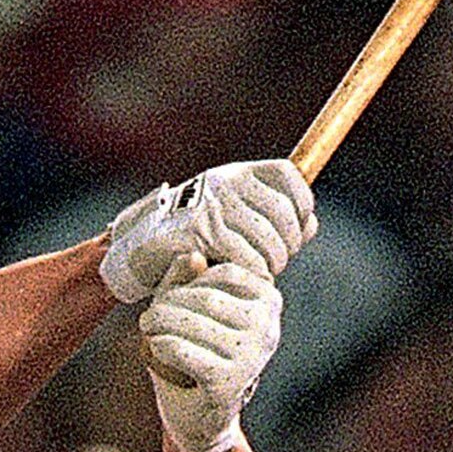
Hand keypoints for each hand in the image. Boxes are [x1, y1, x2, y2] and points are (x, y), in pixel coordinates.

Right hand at [97, 159, 315, 310]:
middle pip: (283, 212)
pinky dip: (252, 272)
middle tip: (278, 262)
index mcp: (238, 173)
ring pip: (268, 237)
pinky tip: (246, 278)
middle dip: (288, 244)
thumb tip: (312, 224)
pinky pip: (245, 255)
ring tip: (264, 273)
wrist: (140, 246)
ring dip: (272, 262)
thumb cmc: (192, 236)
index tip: (297, 230)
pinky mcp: (201, 230)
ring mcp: (214, 205)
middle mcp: (227, 182)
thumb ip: (272, 219)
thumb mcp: (233, 218)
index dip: (302, 203)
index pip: (288, 175)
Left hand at [138, 259, 282, 451]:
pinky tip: (155, 347)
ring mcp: (253, 356)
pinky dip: (163, 346)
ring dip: (160, 323)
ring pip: (196, 323)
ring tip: (147, 328)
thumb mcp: (188, 309)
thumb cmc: (196, 350)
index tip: (167, 295)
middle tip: (148, 316)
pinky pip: (186, 352)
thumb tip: (193, 256)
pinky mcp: (230, 382)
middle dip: (169, 303)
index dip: (189, 280)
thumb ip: (186, 279)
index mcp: (268, 301)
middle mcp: (268, 327)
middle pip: (207, 298)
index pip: (224, 272)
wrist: (201, 415)